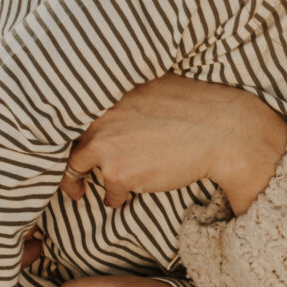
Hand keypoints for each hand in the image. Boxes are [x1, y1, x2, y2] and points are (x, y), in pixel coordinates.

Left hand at [61, 76, 286, 215]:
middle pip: (69, 144)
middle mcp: (99, 118)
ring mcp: (105, 145)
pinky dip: (116, 197)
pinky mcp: (117, 172)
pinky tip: (125, 198)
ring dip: (92, 184)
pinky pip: (109, 191)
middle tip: (73, 186)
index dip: (70, 135)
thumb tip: (116, 107)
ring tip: (104, 194)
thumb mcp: (153, 87)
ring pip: (81, 170)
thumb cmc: (194, 108)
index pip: (74, 114)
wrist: (219, 132)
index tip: (74, 149)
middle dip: (68, 168)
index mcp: (108, 94)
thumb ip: (126, 97)